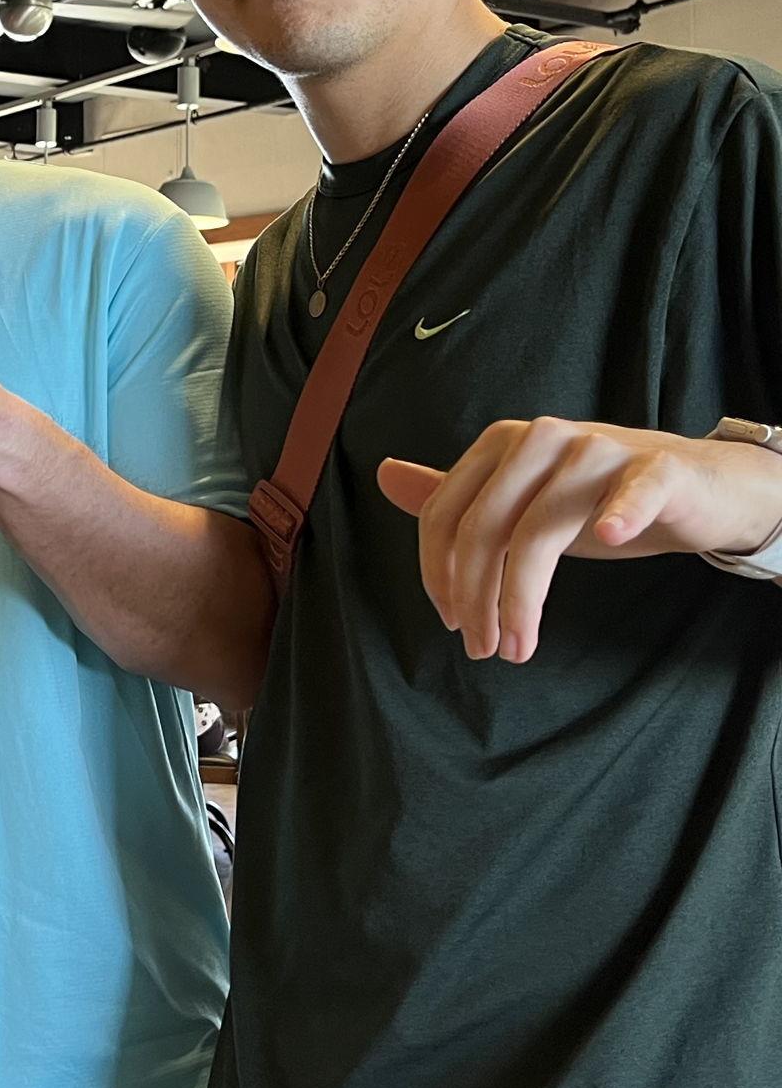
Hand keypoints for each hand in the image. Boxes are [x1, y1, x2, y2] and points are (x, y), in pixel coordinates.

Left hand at [378, 419, 781, 663]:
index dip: (438, 574)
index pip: (446, 515)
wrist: (701, 487)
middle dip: (476, 597)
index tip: (452, 623)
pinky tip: (610, 537)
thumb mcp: (521, 503)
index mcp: (501, 444)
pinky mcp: (659, 468)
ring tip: (521, 646)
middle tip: (485, 649)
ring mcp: (600, 450)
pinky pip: (633, 489)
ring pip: (541, 529)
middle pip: (485, 527)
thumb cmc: (599, 501)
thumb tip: (384, 473)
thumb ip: (455, 494)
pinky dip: (619, 512)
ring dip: (524, 598)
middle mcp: (542, 438)